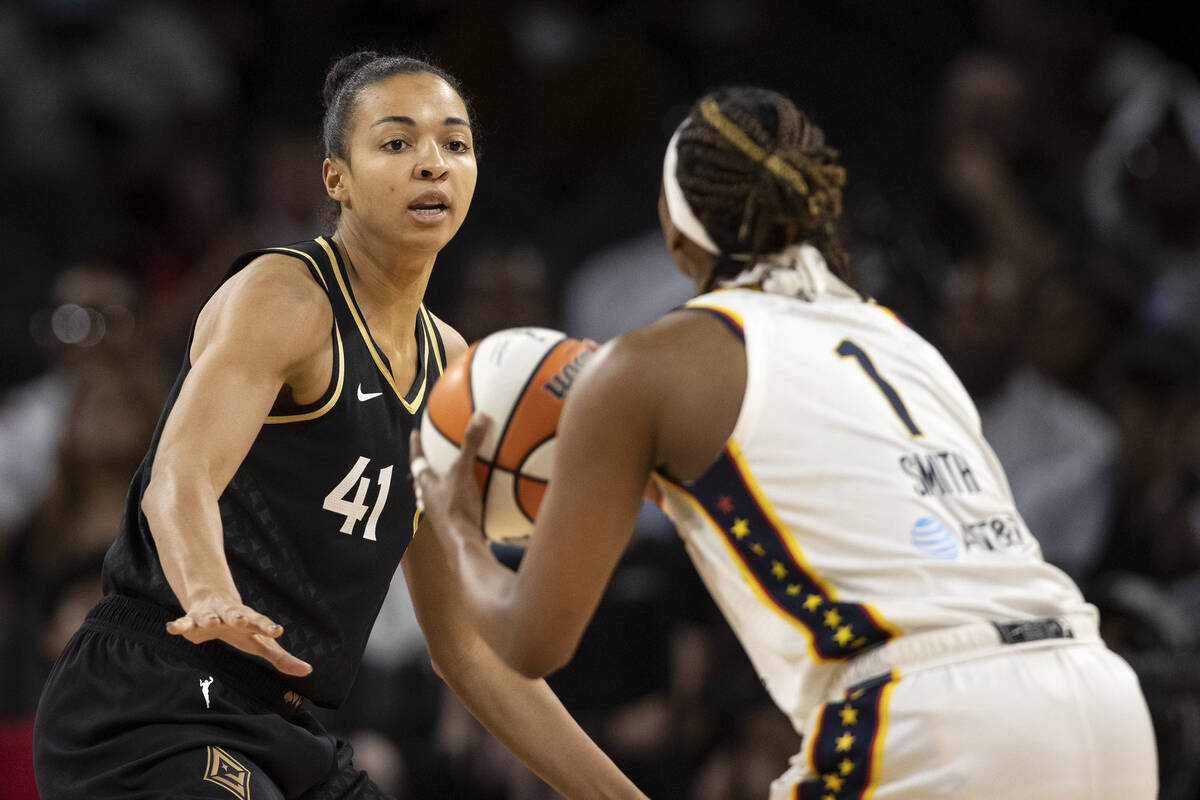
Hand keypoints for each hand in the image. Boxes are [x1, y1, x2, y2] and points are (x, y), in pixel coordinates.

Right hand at [167, 595, 311, 676]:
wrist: (215, 601)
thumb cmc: (244, 628)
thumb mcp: (262, 643)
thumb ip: (282, 658)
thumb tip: (307, 671)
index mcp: (250, 621)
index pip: (262, 623)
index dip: (269, 627)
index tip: (278, 630)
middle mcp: (231, 615)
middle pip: (237, 615)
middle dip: (240, 618)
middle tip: (243, 621)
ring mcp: (211, 616)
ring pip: (210, 616)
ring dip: (210, 619)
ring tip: (212, 623)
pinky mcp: (192, 620)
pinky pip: (184, 622)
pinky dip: (178, 625)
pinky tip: (171, 627)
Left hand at [410, 411, 490, 541]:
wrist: (463, 545)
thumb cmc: (456, 509)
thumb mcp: (463, 473)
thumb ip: (470, 445)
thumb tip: (480, 416)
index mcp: (427, 486)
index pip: (417, 461)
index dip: (416, 446)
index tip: (414, 433)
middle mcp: (428, 500)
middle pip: (422, 481)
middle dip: (425, 469)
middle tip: (430, 458)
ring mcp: (439, 516)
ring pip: (435, 497)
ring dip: (440, 487)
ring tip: (449, 478)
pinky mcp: (452, 526)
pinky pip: (453, 508)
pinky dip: (460, 501)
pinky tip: (476, 501)